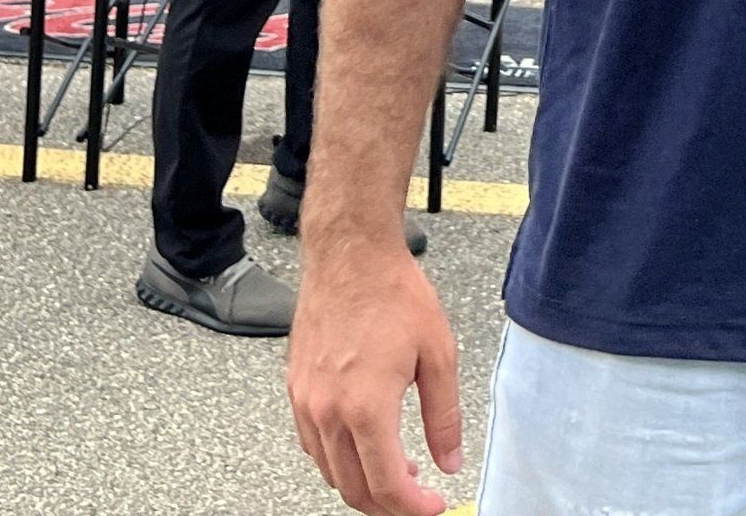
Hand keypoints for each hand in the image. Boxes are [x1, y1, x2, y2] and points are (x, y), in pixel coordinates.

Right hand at [289, 245, 462, 515]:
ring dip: (363, 484)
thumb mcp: (437, 353)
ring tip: (398, 469)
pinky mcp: (296, 390)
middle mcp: (328, 412)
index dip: (413, 507)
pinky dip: (338, 460)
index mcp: (366, 407)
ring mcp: (306, 402)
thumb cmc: (393, 293)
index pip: (387, 485)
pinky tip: (364, 444)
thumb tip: (450, 461)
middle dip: (389, 504)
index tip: (432, 507)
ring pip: (331, 473)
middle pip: (354, 489)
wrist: (350, 254)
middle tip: (416, 497)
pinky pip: (313, 446)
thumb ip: (444, 417)